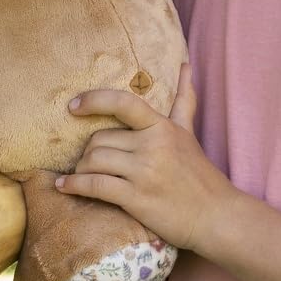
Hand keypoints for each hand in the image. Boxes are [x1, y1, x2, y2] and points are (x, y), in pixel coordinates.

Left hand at [54, 61, 233, 256]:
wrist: (215, 215)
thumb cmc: (199, 175)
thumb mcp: (189, 133)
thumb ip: (183, 100)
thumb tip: (185, 65)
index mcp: (162, 127)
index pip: (123, 103)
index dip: (94, 101)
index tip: (73, 106)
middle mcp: (152, 146)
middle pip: (99, 139)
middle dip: (88, 152)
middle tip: (89, 162)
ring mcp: (144, 172)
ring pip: (94, 160)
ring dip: (80, 169)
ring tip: (80, 175)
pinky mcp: (136, 198)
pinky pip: (95, 185)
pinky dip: (75, 185)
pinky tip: (64, 186)